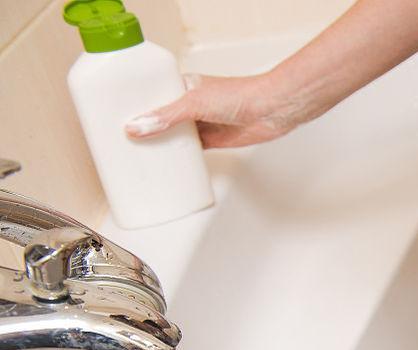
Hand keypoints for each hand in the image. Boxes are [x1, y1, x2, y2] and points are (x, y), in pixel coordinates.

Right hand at [125, 73, 312, 148]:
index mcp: (181, 85)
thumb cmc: (239, 95)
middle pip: (159, 118)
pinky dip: (178, 157)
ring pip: (173, 135)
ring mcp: (201, 123)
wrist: (272, 110)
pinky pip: (189, 150)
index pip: (150, 94)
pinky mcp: (212, 140)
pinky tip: (164, 164)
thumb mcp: (194, 103)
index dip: (133, 104)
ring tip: (134, 154)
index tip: (113, 115)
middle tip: (118, 140)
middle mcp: (189, 104)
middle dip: (143, 128)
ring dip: (159, 145)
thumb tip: (134, 128)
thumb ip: (165, 117)